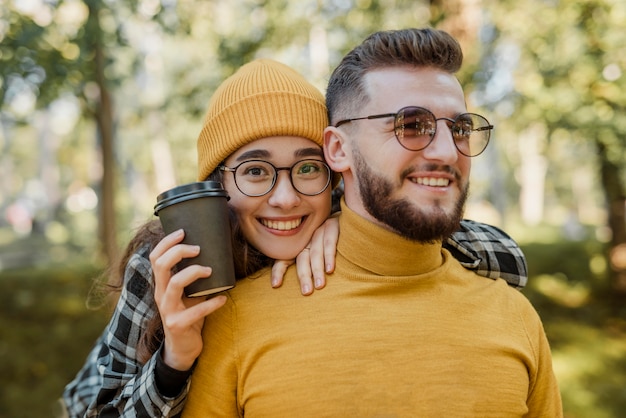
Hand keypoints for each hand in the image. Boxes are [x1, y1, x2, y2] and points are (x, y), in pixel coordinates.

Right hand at [150, 229, 226, 370]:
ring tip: (210, 270)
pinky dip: (212, 303)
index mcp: (161, 285)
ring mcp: (168, 310)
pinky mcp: (178, 325)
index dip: (166, 242)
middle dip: (179, 252)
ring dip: (194, 272)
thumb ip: (194, 279)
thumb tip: (215, 254)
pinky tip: (223, 299)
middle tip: (198, 249)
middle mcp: (161, 295)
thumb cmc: (188, 316)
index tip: (182, 231)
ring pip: (175, 284)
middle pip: (161, 265)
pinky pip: (195, 311)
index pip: (155, 258)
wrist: (182, 349)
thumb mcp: (188, 295)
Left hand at [270, 216, 338, 294]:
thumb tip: (301, 289)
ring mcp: (320, 230)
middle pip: (302, 258)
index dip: (279, 270)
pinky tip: (330, 270)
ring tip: (319, 285)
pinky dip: (329, 256)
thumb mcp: (322, 256)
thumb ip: (312, 268)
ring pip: (315, 252)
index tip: (275, 285)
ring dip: (317, 270)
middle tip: (306, 292)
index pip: (286, 258)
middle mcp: (308, 238)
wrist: (352, 221)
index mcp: (301, 245)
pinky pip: (330, 242)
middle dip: (303, 276)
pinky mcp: (333, 225)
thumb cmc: (338, 245)